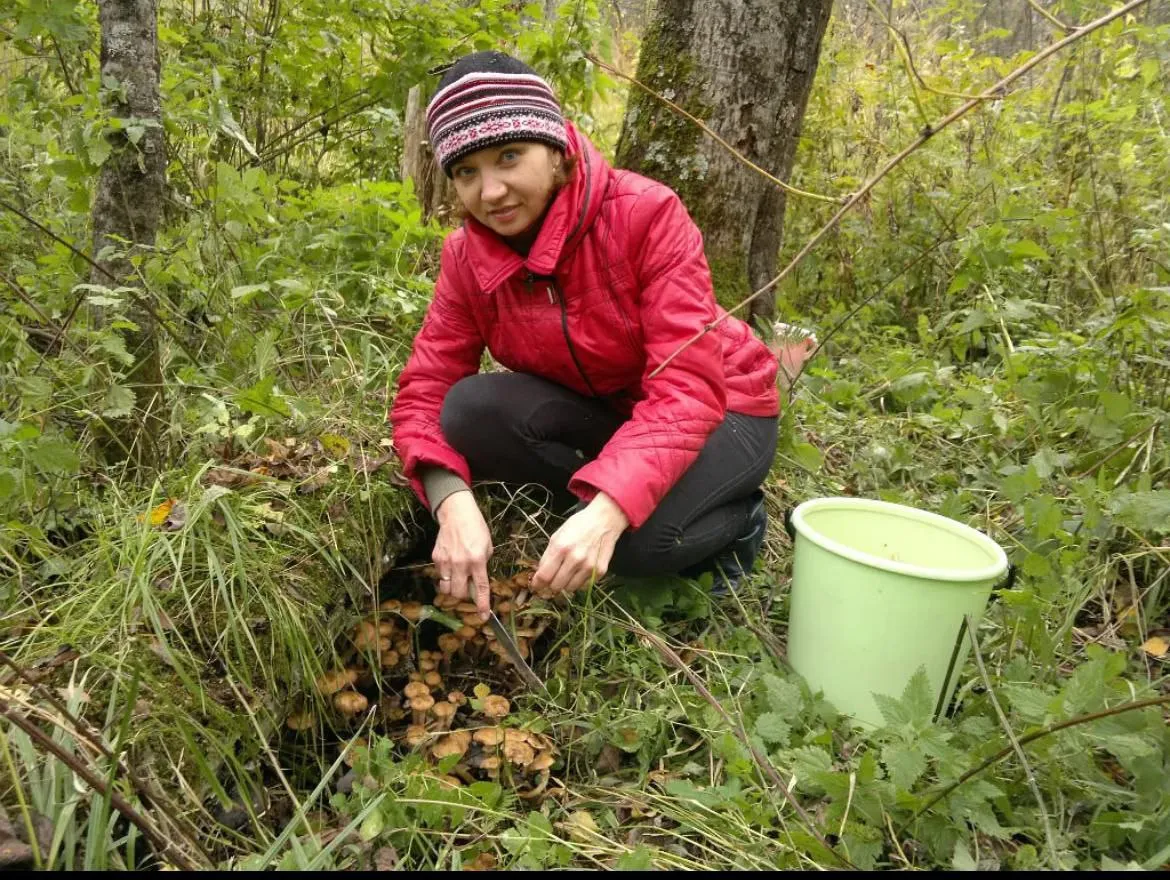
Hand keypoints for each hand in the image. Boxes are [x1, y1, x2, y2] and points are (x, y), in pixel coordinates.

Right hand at [432, 491, 492, 617]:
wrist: (456, 513)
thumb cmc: (476, 528)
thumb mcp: (487, 546)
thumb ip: (483, 564)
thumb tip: (477, 579)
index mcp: (477, 561)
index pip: (481, 588)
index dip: (482, 604)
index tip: (484, 617)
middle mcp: (461, 564)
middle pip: (458, 593)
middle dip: (463, 596)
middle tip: (467, 587)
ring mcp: (446, 562)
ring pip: (446, 587)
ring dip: (452, 587)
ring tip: (457, 577)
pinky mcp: (436, 558)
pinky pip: (440, 574)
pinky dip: (446, 574)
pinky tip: (451, 563)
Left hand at [533, 493, 628, 595]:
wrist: (604, 520)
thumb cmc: (578, 526)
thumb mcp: (557, 536)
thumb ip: (547, 556)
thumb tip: (540, 576)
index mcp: (560, 547)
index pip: (544, 576)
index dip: (538, 583)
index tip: (536, 585)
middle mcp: (575, 559)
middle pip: (556, 586)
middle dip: (552, 583)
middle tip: (554, 577)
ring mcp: (589, 566)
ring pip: (570, 589)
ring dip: (566, 583)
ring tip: (569, 571)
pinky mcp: (600, 571)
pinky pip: (584, 586)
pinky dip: (580, 581)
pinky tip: (581, 570)